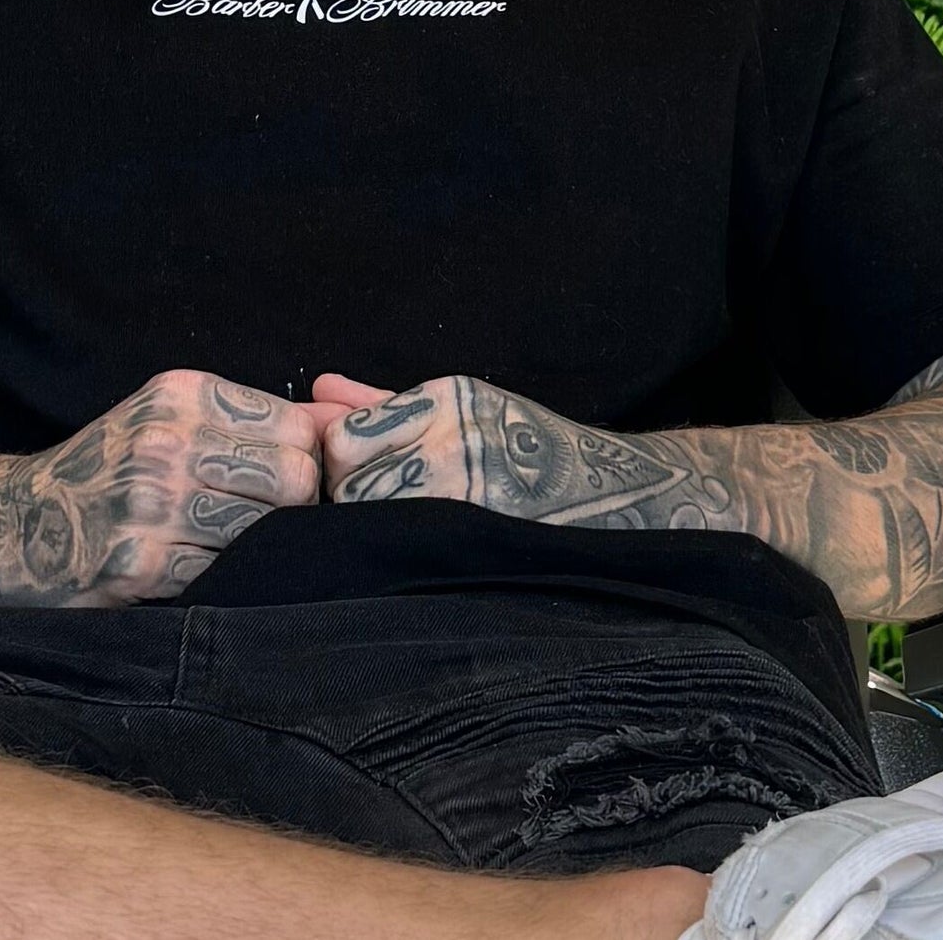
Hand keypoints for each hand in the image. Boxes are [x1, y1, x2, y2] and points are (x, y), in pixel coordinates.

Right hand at [0, 369, 330, 605]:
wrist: (18, 524)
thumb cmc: (110, 469)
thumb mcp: (172, 419)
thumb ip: (258, 419)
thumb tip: (343, 418)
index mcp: (183, 395)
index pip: (299, 429)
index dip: (307, 463)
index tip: (285, 483)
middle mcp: (168, 440)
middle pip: (296, 481)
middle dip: (294, 508)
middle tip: (267, 521)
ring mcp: (152, 504)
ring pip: (267, 534)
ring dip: (258, 549)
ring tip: (226, 545)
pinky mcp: (140, 563)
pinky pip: (224, 576)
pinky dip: (223, 581)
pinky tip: (195, 568)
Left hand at [308, 372, 718, 526]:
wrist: (625, 491)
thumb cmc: (534, 449)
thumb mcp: (463, 409)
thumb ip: (384, 403)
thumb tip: (317, 390)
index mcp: (447, 398)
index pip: (344, 437)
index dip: (339, 464)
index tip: (356, 479)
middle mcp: (454, 438)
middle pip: (349, 480)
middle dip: (349, 498)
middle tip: (375, 512)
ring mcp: (469, 490)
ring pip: (373, 516)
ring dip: (373, 526)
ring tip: (404, 532)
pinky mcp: (483, 535)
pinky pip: (410, 548)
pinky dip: (403, 551)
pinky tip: (421, 552)